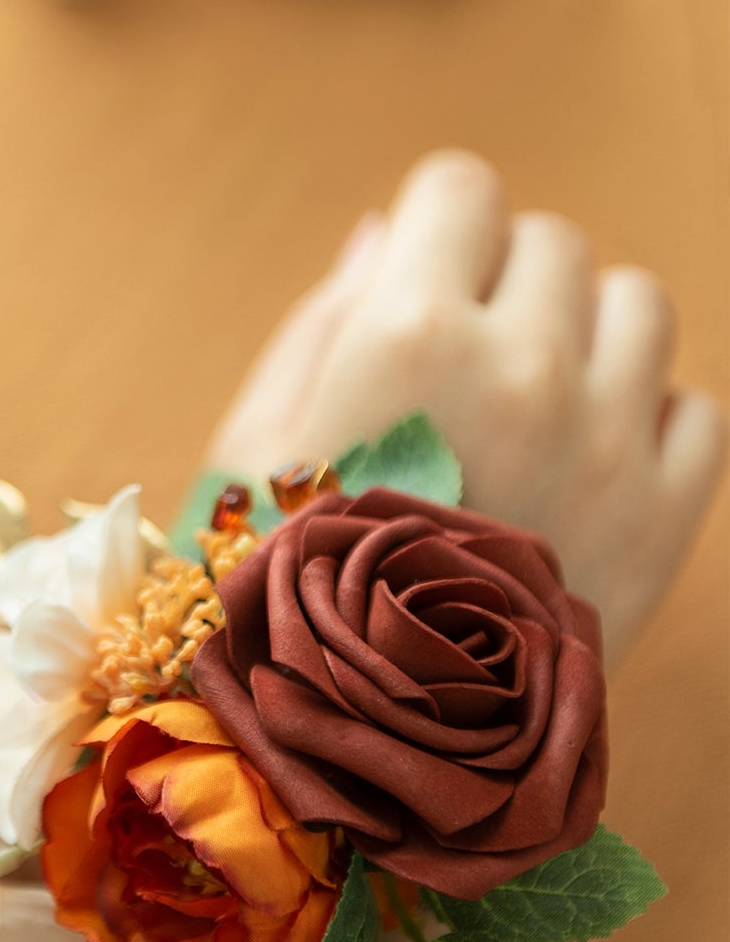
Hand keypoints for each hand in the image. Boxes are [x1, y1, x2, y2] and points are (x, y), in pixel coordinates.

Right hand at [207, 151, 725, 667]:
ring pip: (639, 306)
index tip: (422, 280)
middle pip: (551, 243)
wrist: (363, 752)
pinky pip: (693, 407)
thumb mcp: (256, 447)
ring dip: (586, 337)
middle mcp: (522, 372)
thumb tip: (384, 227)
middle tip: (459, 374)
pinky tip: (582, 468)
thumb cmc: (278, 596)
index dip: (436, 229)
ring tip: (530, 413)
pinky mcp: (667, 519)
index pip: (463, 188)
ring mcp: (609, 445)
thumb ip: (326, 317)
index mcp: (407, 339)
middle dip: (504, 285)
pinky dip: (646, 420)